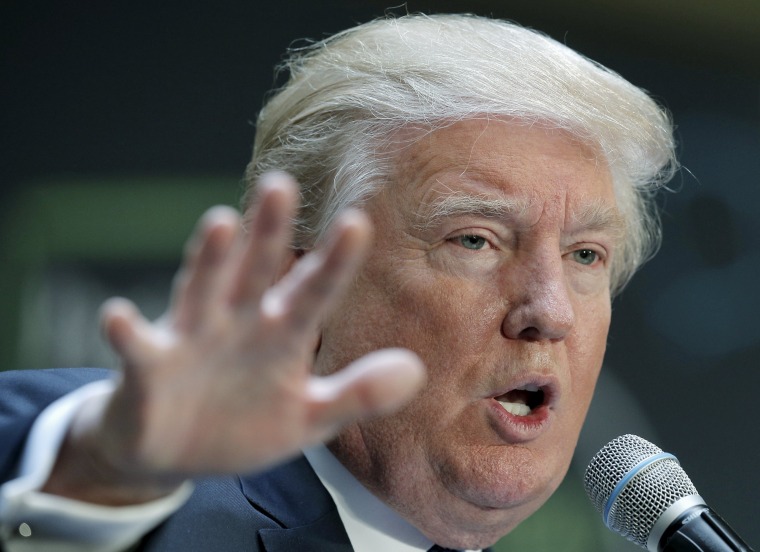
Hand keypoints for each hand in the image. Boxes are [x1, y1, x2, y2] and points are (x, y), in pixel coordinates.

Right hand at [44, 172, 424, 503]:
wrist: (176, 454)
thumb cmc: (245, 425)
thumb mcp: (309, 418)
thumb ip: (357, 394)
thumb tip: (416, 370)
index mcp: (281, 335)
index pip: (313, 292)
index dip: (334, 262)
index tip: (357, 223)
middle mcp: (238, 323)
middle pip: (256, 271)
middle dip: (268, 232)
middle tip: (280, 185)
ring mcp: (191, 339)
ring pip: (201, 291)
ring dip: (209, 260)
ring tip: (220, 223)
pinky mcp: (148, 368)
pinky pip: (137, 349)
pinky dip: (128, 335)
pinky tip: (120, 316)